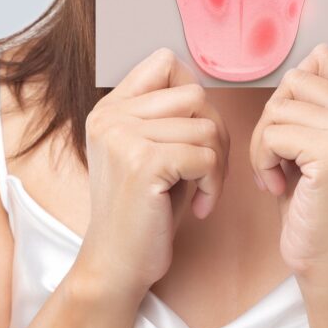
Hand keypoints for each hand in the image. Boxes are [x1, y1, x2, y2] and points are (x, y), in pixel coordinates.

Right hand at [76, 48, 230, 300]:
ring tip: (202, 193)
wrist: (116, 265)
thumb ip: (168, 117)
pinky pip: (206, 156)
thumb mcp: (150, 153)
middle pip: (195, 95)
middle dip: (214, 134)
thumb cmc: (143, 213)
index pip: (166, 63)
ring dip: (217, 165)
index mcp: (110, 109)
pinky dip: (213, 184)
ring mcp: (123, 136)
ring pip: (207, 127)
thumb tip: (204, 86)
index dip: (195, 96)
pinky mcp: (143, 162)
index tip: (195, 135)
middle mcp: (111, 116)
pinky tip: (198, 208)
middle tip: (208, 172)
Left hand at [249, 43, 327, 286]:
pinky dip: (262, 160)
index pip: (322, 57)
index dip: (291, 91)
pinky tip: (276, 186)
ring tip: (276, 174)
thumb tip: (292, 69)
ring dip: (263, 143)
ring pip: (278, 107)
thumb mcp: (318, 144)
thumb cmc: (313, 203)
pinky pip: (272, 134)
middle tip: (276, 157)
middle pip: (294, 80)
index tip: (291, 129)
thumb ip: (314, 105)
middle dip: (272, 118)